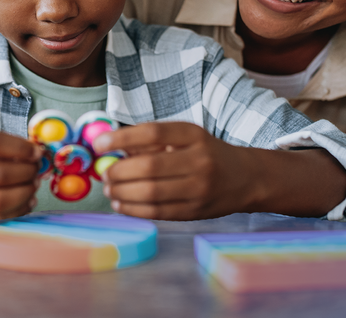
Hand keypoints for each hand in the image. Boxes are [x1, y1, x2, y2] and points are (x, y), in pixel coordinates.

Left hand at [92, 122, 255, 220]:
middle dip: (119, 172)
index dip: (121, 138)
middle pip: (149, 167)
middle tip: (106, 174)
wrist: (246, 178)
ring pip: (150, 193)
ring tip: (110, 190)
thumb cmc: (206, 154)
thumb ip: (151, 142)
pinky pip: (157, 212)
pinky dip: (133, 209)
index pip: (152, 133)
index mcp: (194, 136)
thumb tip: (110, 148)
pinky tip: (121, 204)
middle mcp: (199, 161)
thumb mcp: (185, 138)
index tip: (99, 145)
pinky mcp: (195, 212)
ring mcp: (199, 189)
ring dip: (122, 193)